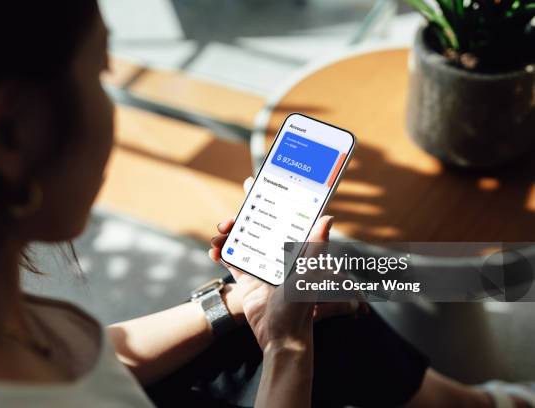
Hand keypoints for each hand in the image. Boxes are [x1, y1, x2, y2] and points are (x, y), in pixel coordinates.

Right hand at [209, 177, 365, 350]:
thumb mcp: (308, 273)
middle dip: (243, 217)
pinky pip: (231, 260)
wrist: (280, 337)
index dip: (272, 199)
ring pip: (241, 239)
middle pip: (258, 225)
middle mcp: (277, 252)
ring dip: (228, 234)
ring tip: (220, 233)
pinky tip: (214, 249)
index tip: (257, 183)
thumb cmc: (299, 306)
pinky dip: (221, 253)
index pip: (284, 217)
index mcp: (294, 248)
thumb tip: (328, 217)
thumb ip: (315, 246)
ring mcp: (261, 264)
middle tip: (231, 216)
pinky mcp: (247, 279)